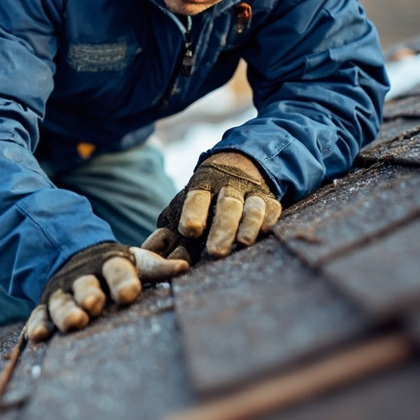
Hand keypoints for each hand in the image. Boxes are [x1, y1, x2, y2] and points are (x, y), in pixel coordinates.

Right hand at [25, 242, 188, 340]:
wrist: (79, 257)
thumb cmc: (118, 267)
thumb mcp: (138, 262)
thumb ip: (158, 268)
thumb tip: (185, 268)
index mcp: (109, 263)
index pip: (117, 269)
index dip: (123, 280)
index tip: (130, 293)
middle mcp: (84, 276)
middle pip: (86, 285)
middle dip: (89, 294)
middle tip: (94, 304)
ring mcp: (63, 291)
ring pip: (62, 302)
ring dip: (66, 312)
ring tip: (74, 323)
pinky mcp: (47, 305)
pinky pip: (40, 315)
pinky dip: (38, 325)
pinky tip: (39, 336)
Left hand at [152, 151, 281, 259]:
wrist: (239, 165)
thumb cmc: (203, 199)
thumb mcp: (183, 208)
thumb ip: (168, 233)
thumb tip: (147, 253)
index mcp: (203, 185)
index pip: (197, 197)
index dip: (194, 212)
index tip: (189, 230)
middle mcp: (228, 186)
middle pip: (226, 206)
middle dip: (221, 228)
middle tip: (215, 252)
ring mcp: (251, 193)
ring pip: (251, 207)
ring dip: (247, 225)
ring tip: (243, 243)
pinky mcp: (270, 201)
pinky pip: (272, 209)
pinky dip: (268, 220)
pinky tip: (265, 232)